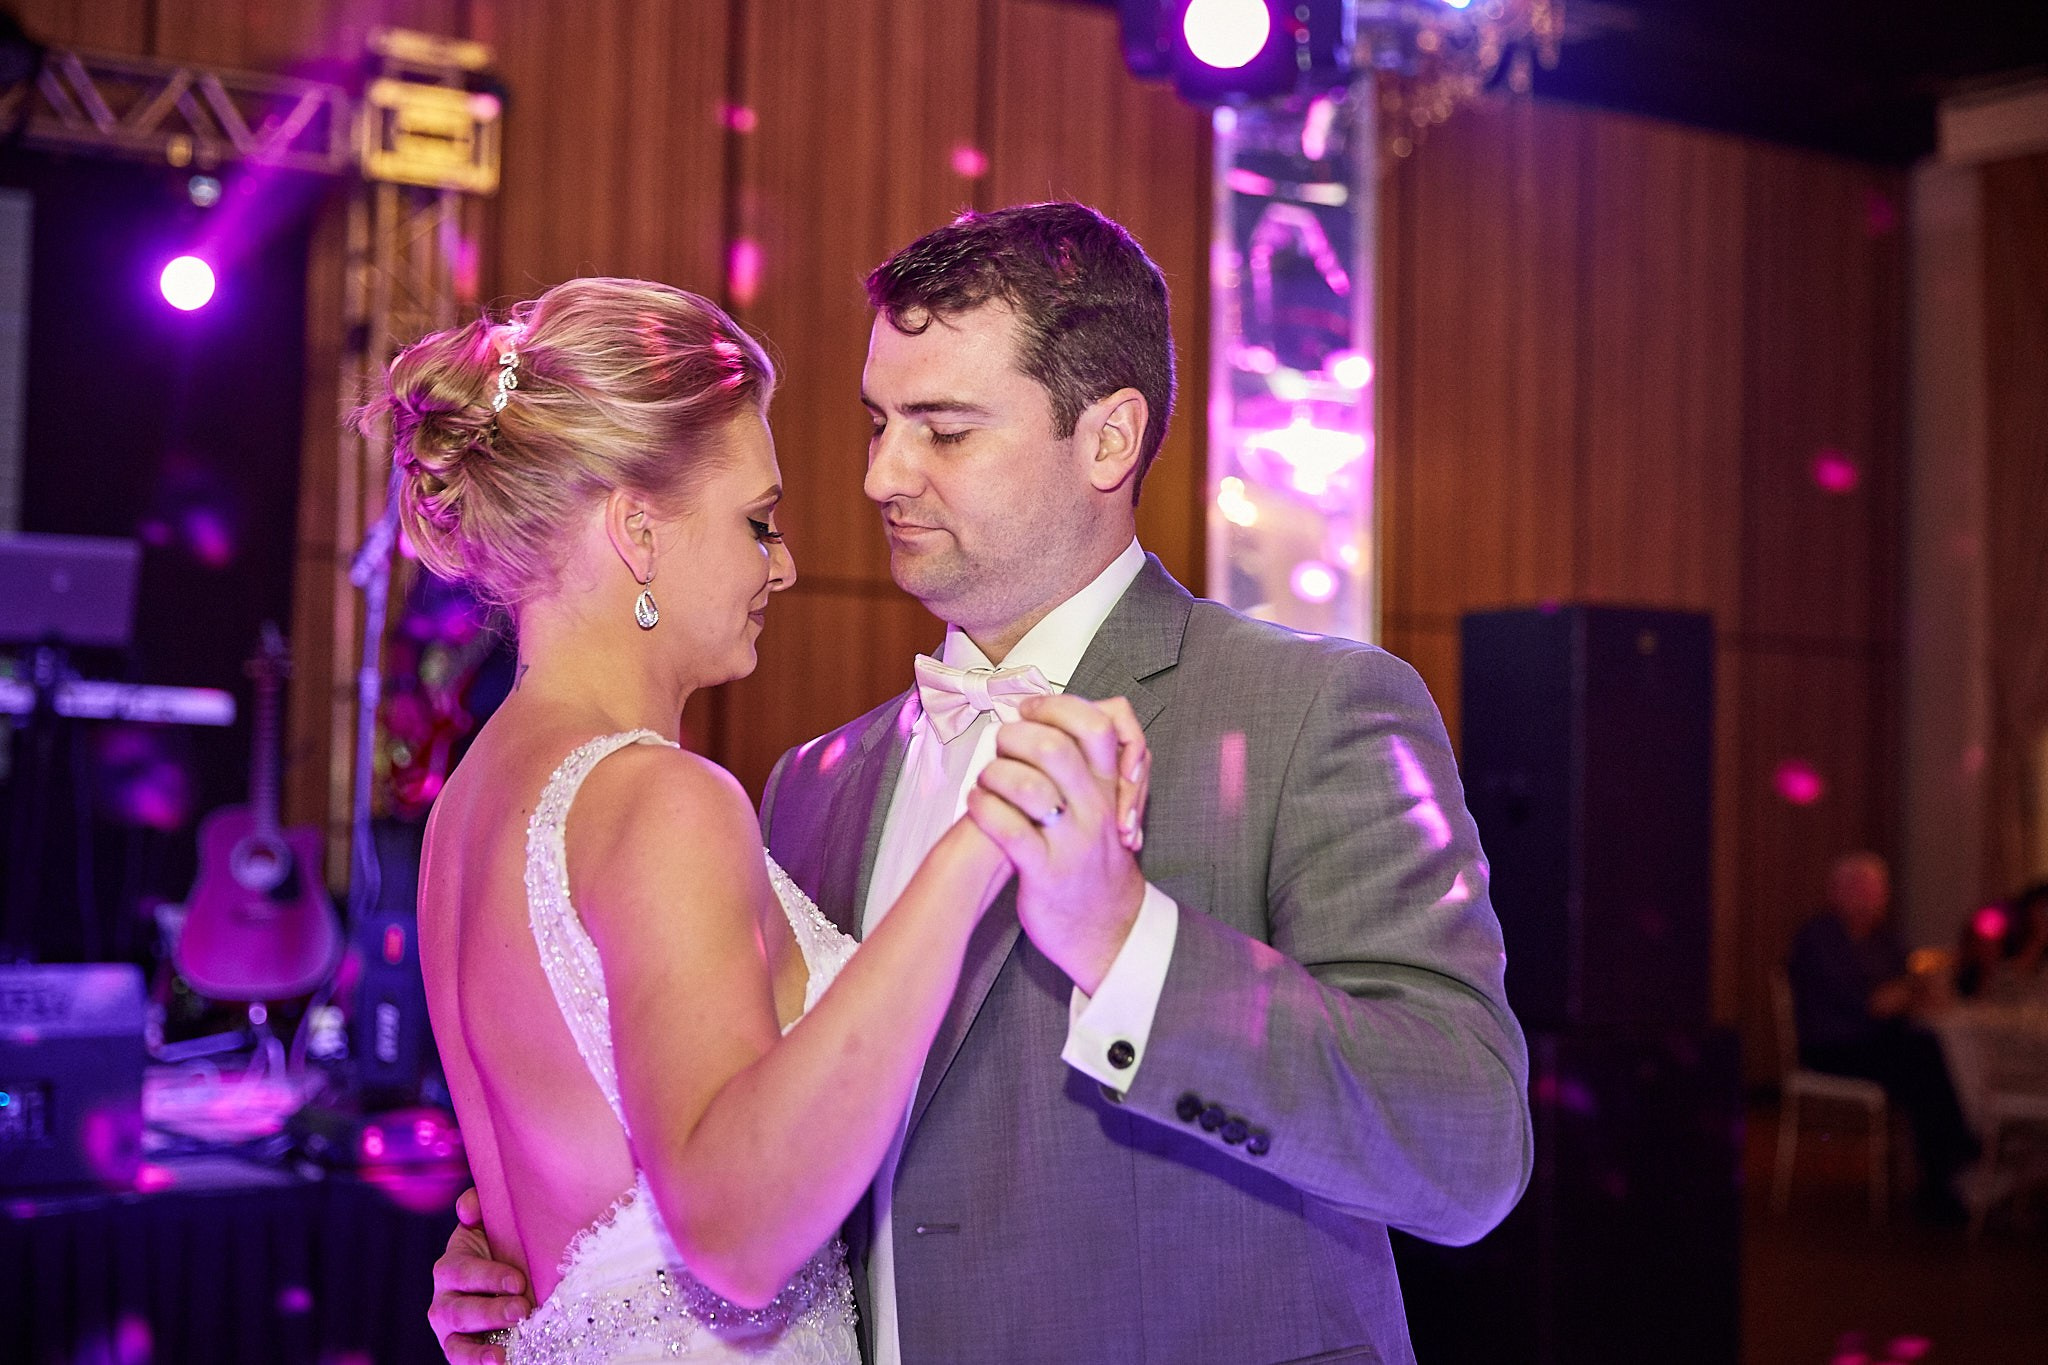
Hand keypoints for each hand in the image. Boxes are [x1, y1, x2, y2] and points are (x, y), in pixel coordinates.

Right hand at [429, 1187, 530, 1363]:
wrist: (508, 1280)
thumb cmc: (504, 1247)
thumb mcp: (493, 1224)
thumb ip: (480, 1207)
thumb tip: (468, 1208)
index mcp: (453, 1265)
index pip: (463, 1271)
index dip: (489, 1277)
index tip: (519, 1282)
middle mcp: (445, 1297)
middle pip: (460, 1308)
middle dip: (491, 1310)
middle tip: (522, 1309)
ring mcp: (449, 1327)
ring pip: (457, 1337)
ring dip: (480, 1346)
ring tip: (502, 1352)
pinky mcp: (457, 1348)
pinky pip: (459, 1358)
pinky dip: (475, 1362)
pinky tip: (499, 1362)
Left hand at [966, 695, 1149, 992]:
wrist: (1107, 929)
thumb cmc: (1092, 859)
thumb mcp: (1104, 806)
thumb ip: (1084, 765)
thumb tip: (1044, 718)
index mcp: (1108, 786)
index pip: (1096, 723)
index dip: (1055, 706)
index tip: (1028, 711)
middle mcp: (1094, 808)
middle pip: (1054, 745)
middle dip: (1015, 736)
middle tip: (1000, 746)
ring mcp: (1071, 840)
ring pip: (1027, 784)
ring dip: (994, 774)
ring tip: (986, 781)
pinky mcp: (1045, 871)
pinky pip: (1008, 829)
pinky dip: (983, 808)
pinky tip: (976, 805)